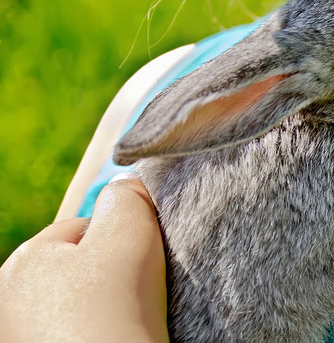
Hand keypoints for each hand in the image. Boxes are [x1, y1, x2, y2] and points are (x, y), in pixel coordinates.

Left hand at [0, 173, 168, 342]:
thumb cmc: (114, 315)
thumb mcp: (131, 237)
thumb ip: (130, 198)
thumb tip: (129, 183)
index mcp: (25, 259)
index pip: (85, 230)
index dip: (123, 244)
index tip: (143, 270)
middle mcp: (7, 298)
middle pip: (77, 271)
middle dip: (106, 280)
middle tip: (136, 301)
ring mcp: (17, 335)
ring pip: (73, 308)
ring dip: (98, 312)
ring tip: (123, 327)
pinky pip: (70, 335)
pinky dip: (89, 337)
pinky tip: (111, 341)